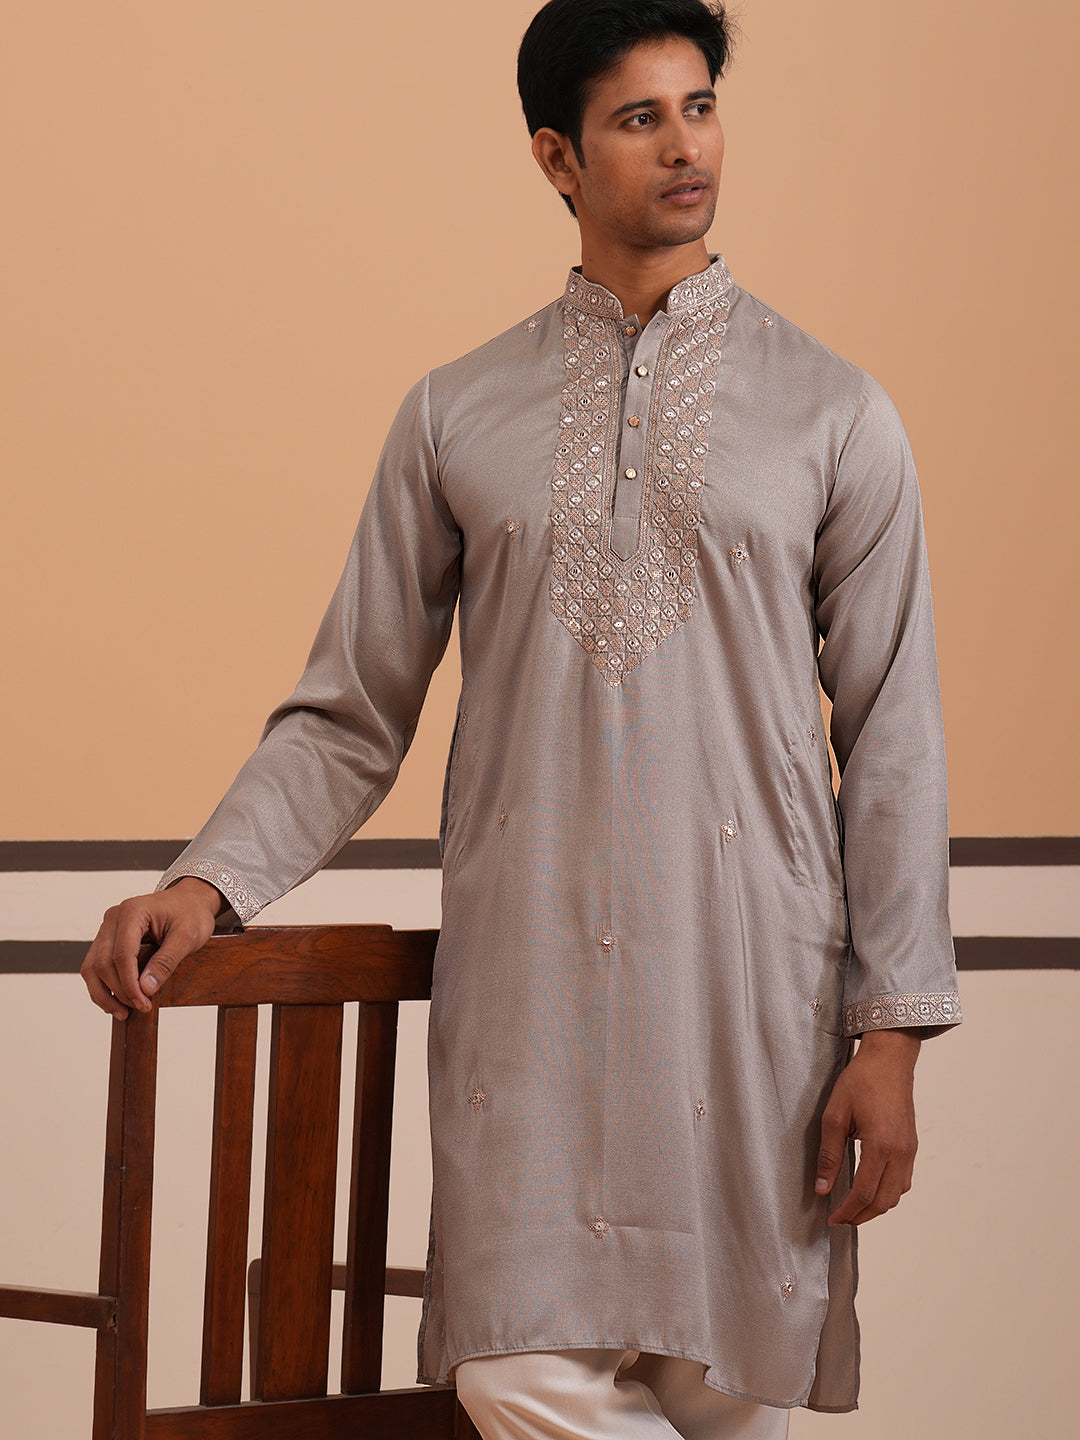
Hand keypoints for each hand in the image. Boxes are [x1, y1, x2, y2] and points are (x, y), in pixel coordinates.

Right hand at [80, 877, 223, 1018]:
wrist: (190, 900)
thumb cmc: (191, 914)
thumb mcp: (187, 937)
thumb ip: (166, 961)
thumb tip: (145, 988)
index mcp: (132, 912)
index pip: (122, 955)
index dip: (130, 984)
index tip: (143, 1003)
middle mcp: (114, 918)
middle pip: (102, 963)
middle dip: (118, 991)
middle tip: (140, 1008)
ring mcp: (108, 928)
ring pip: (92, 967)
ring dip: (104, 993)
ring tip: (122, 1012)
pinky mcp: (108, 938)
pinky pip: (96, 965)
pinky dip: (103, 985)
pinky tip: (116, 1001)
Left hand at [815, 1027, 920, 1225]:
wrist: (889, 1059)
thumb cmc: (861, 1081)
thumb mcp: (835, 1114)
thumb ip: (829, 1154)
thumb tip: (822, 1188)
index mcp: (881, 1146)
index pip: (864, 1193)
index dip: (847, 1212)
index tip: (831, 1219)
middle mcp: (901, 1153)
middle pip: (884, 1202)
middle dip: (861, 1216)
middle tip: (840, 1219)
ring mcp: (910, 1150)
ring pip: (897, 1195)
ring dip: (876, 1207)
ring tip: (852, 1207)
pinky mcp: (912, 1145)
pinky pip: (903, 1181)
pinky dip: (888, 1193)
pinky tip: (870, 1188)